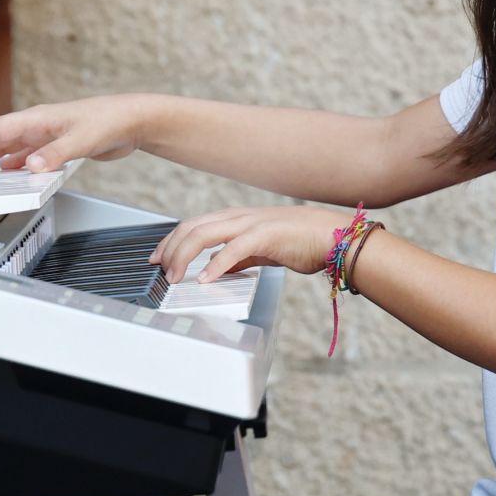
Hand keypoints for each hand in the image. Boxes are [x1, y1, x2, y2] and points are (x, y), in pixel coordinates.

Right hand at [0, 95, 153, 172]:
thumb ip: (55, 154)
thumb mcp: (81, 140)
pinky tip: (12, 170)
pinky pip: (29, 153)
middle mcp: (40, 124)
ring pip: (13, 144)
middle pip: (1, 136)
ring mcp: (48, 134)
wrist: (133, 120)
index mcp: (39, 118)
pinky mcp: (59, 144)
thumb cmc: (110, 120)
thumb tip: (31, 165)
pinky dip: (16, 162)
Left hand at [149, 205, 350, 283]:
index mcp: (238, 219)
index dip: (172, 240)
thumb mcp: (264, 249)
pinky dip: (216, 264)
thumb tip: (220, 269)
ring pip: (206, 233)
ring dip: (185, 256)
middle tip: (159, 270)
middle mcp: (241, 217)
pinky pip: (234, 249)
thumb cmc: (305, 242)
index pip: (195, 224)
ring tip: (175, 276)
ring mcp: (253, 224)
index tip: (158, 257)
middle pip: (192, 226)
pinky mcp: (267, 236)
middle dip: (170, 248)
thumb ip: (241, 257)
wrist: (337, 237)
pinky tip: (206, 278)